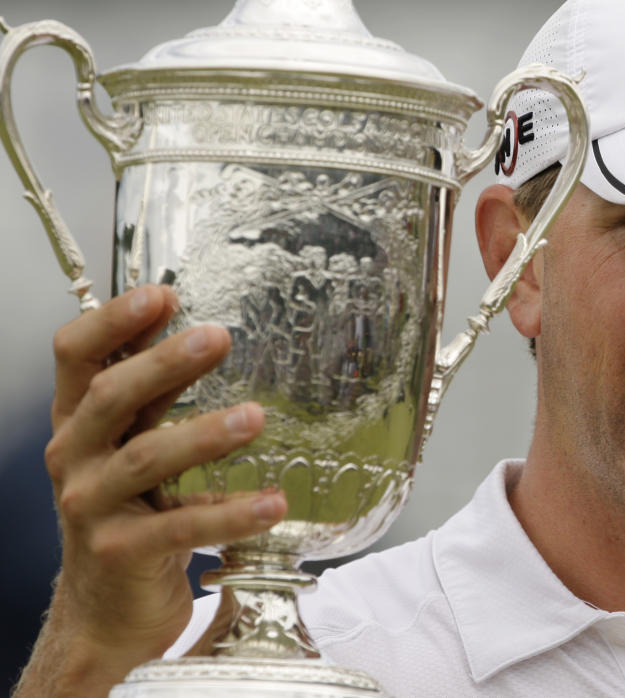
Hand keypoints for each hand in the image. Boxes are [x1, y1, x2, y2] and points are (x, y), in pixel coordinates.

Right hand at [15, 285, 286, 696]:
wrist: (106, 607)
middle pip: (110, 397)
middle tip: (217, 338)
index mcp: (77, 421)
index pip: (75, 355)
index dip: (112, 320)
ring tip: (255, 417)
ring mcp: (92, 506)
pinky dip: (230, 513)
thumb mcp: (133, 443)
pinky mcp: (122, 552)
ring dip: (204, 434)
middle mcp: (74, 457)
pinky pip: (181, 527)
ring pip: (147, 458)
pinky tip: (273, 502)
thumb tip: (198, 329)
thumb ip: (154, 395)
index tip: (163, 294)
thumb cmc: (128, 511)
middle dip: (164, 364)